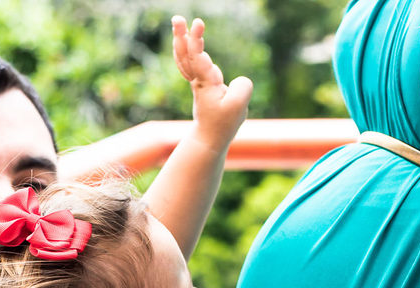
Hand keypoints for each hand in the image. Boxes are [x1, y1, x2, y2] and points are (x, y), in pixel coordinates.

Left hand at [172, 16, 252, 152]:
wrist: (210, 138)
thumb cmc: (224, 123)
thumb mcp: (239, 106)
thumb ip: (241, 88)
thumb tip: (236, 80)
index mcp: (206, 84)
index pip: (198, 58)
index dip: (196, 40)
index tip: (197, 23)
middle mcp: (198, 80)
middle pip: (186, 55)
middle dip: (182, 35)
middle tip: (177, 18)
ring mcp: (197, 81)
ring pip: (185, 57)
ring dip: (181, 39)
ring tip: (178, 22)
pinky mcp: (200, 84)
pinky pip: (188, 63)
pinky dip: (185, 49)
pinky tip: (183, 39)